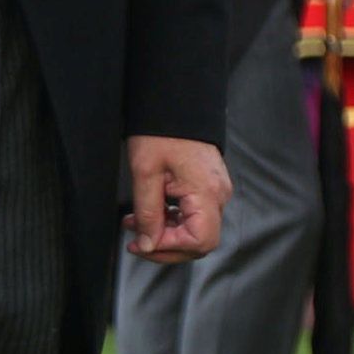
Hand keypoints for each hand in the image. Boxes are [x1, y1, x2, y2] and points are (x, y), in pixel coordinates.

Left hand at [124, 134, 230, 262]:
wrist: (177, 105)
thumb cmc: (162, 132)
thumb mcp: (145, 174)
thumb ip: (147, 214)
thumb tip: (147, 244)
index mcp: (206, 192)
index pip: (199, 241)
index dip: (170, 248)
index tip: (143, 242)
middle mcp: (218, 195)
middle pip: (200, 242)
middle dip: (165, 246)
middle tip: (136, 242)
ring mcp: (216, 191)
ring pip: (196, 231)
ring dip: (165, 235)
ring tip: (135, 225)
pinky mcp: (209, 188)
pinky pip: (195, 216)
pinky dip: (172, 222)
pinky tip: (150, 214)